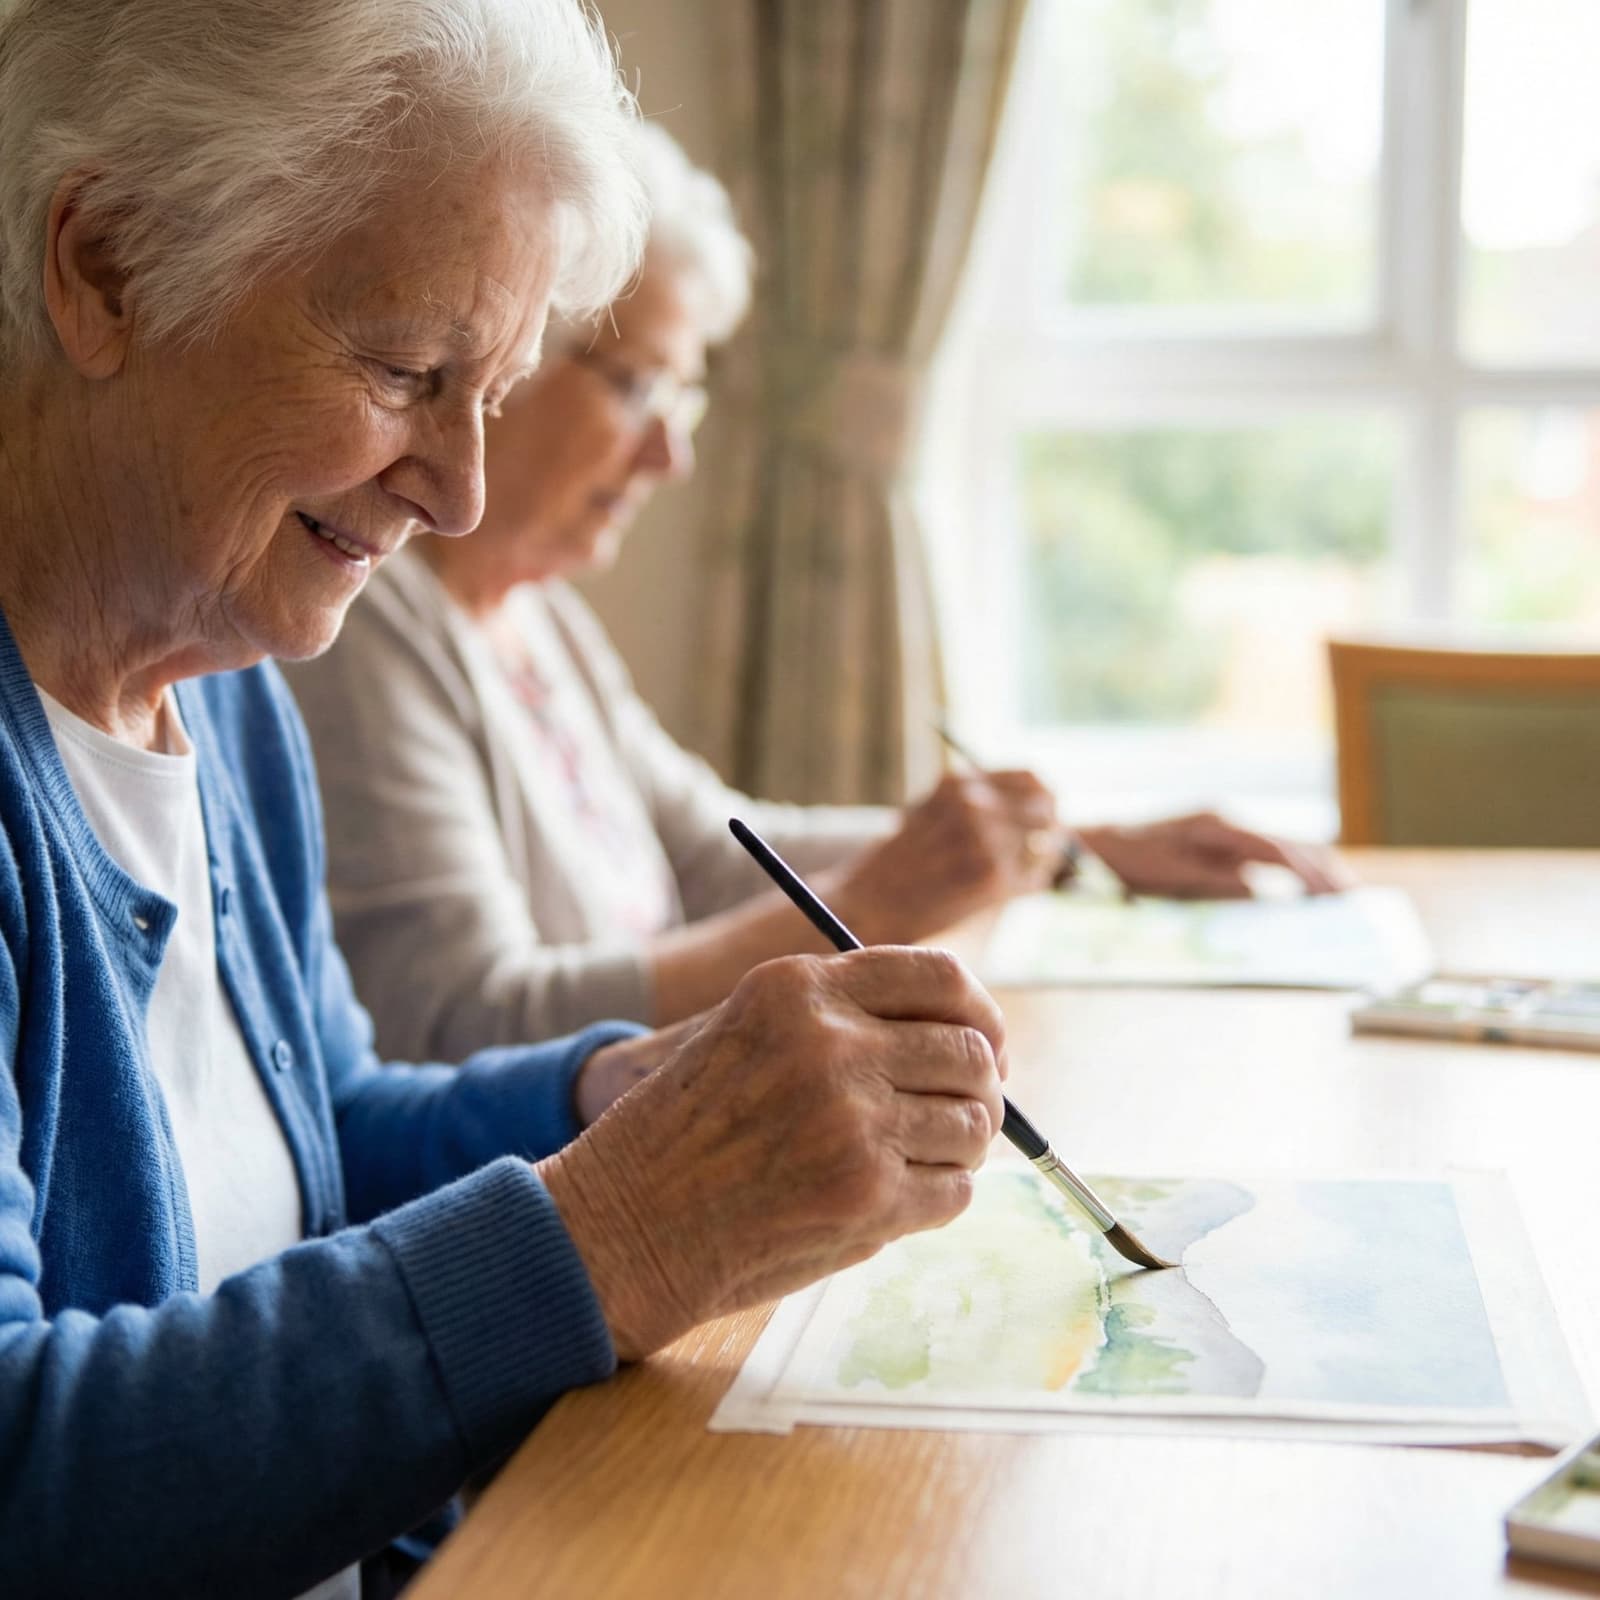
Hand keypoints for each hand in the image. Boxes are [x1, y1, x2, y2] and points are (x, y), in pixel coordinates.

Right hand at [538, 948, 1006, 1360]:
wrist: (623, 1226)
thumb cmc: (684, 1133)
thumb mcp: (746, 1031)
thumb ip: (839, 1017)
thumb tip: (962, 1035)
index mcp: (799, 988)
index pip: (941, 978)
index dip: (979, 1014)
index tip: (986, 1043)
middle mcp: (832, 1043)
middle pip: (970, 1053)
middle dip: (981, 1087)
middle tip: (964, 1114)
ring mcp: (854, 1120)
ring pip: (973, 1126)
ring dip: (959, 1148)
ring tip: (914, 1162)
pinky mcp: (867, 1197)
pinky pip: (955, 1190)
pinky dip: (939, 1197)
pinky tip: (892, 1200)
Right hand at [830, 771, 1066, 942]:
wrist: (870, 903)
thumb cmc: (901, 864)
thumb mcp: (932, 812)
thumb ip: (978, 803)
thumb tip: (1044, 809)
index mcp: (960, 782)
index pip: (1032, 779)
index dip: (1043, 801)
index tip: (1042, 819)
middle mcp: (974, 802)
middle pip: (1046, 808)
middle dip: (1047, 831)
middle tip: (1035, 853)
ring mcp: (985, 838)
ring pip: (1044, 846)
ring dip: (1035, 863)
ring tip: (1004, 877)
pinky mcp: (992, 876)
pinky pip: (1034, 879)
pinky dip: (1025, 887)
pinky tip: (996, 892)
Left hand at [1076, 812, 1348, 898]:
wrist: (1098, 843)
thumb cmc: (1128, 860)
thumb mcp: (1168, 876)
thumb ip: (1214, 884)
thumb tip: (1259, 893)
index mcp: (1217, 827)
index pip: (1275, 850)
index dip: (1307, 873)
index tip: (1333, 896)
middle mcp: (1228, 823)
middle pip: (1290, 844)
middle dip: (1324, 871)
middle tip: (1355, 900)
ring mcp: (1227, 831)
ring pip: (1285, 847)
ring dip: (1316, 869)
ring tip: (1346, 895)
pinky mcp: (1223, 843)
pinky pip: (1267, 856)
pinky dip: (1294, 871)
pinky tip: (1311, 891)